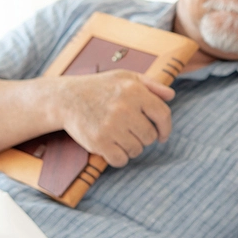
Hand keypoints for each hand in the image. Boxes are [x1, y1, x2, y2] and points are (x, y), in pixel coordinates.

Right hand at [57, 70, 174, 166]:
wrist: (66, 98)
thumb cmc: (100, 88)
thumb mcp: (125, 77)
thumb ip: (151, 85)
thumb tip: (171, 96)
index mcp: (135, 90)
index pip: (163, 115)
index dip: (165, 128)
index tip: (162, 136)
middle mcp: (124, 108)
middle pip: (150, 136)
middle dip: (144, 137)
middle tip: (131, 132)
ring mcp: (111, 126)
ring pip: (137, 150)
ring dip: (131, 148)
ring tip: (119, 137)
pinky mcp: (99, 141)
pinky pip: (121, 160)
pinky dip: (119, 158)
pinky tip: (113, 148)